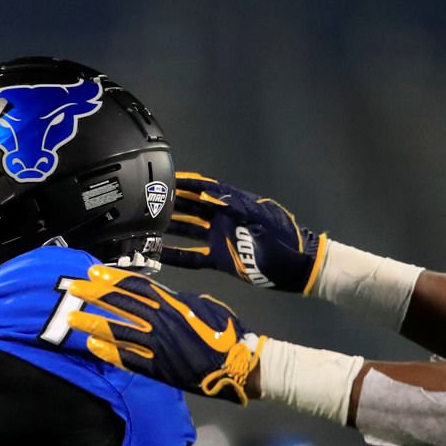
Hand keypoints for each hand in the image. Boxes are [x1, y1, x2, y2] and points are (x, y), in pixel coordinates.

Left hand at [65, 264, 265, 404]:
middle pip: (121, 304)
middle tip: (73, 289)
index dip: (113, 277)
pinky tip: (92, 346)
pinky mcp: (159, 369)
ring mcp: (159, 346)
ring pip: (118, 331)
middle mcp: (162, 321)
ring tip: (72, 318)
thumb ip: (178, 301)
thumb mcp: (204, 305)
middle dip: (94, 295)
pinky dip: (109, 351)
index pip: (137, 285)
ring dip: (93, 323)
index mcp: (174, 303)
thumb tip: (161, 297)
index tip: (93, 272)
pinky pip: (128, 358)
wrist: (242, 366)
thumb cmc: (228, 332)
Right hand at [162, 172, 324, 293]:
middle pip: (192, 208)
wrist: (298, 267)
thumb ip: (235, 206)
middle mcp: (223, 220)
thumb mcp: (262, 217)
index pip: (205, 190)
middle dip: (172, 203)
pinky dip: (175, 256)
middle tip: (149, 201)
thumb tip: (210, 194)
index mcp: (235, 205)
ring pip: (188, 231)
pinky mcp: (220, 260)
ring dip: (169, 227)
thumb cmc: (285, 239)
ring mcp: (220, 240)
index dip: (187, 183)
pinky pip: (192, 257)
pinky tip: (158, 254)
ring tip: (146, 224)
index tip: (167, 178)